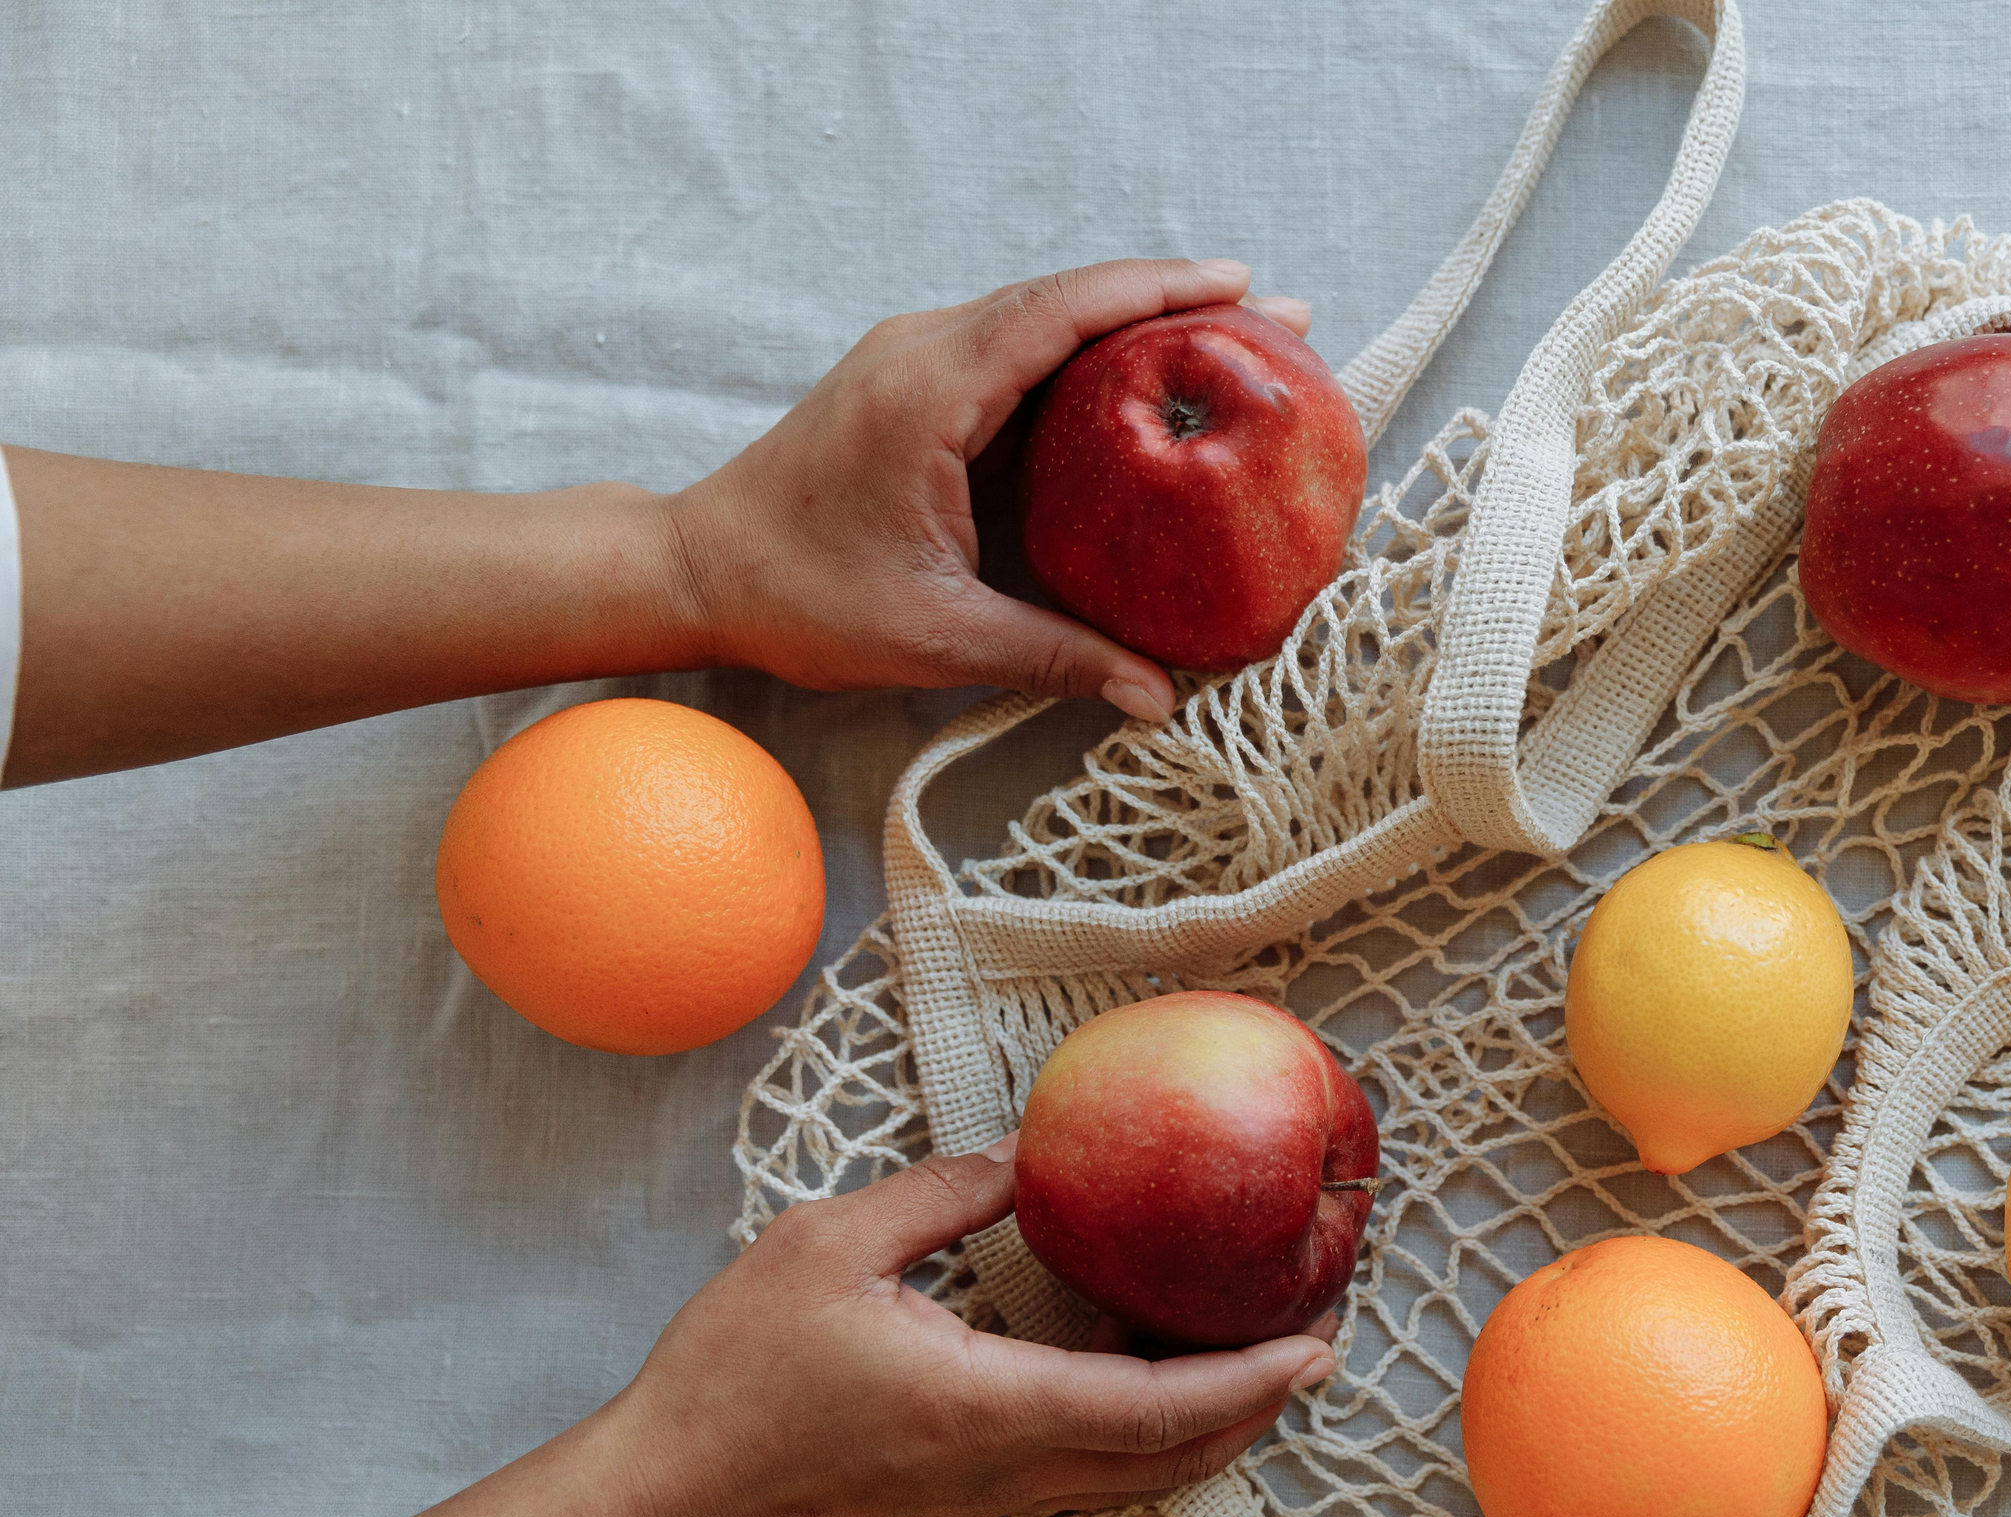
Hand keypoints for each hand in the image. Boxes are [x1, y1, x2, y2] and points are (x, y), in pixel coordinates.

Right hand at [592, 1132, 1335, 1516]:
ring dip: (1212, 1426)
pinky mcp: (968, 1498)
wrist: (668, 1488)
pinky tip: (1151, 1377)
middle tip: (1319, 1342)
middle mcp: (1010, 1467)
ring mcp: (991, 1494)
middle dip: (1260, 1406)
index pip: (1157, 1408)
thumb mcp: (833, 1242)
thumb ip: (941, 1195)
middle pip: (1174, 1457)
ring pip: (1138, 1476)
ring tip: (1262, 1360)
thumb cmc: (737, 1367)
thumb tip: (1024, 1159)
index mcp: (992, 1406)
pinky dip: (1151, 1435)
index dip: (1249, 1380)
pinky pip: (1092, 1474)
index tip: (1317, 1345)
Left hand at [662, 258, 1317, 723]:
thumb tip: (1158, 696)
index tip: (1244, 288)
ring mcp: (915, 358)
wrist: (696, 570)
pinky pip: (1016, 347)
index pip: (1064, 311)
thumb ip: (1055, 658)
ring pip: (1045, 315)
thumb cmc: (801, 598)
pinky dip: (1088, 354)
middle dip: (1176, 302)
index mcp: (930, 391)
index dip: (1160, 293)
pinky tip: (1143, 385)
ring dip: (1135, 323)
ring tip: (1231, 343)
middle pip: (1069, 297)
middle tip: (1276, 320)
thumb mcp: (937, 636)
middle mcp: (923, 349)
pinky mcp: (912, 382)